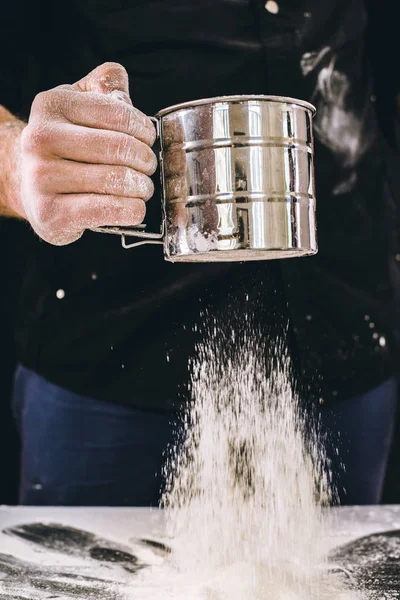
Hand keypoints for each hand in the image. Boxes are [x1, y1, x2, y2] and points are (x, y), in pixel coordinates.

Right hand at [19, 62, 156, 244]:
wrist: (31, 187)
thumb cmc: (66, 145)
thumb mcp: (79, 105)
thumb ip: (104, 86)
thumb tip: (117, 81)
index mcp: (51, 106)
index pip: (119, 113)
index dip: (145, 130)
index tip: (148, 140)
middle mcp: (40, 139)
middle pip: (120, 149)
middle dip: (146, 160)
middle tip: (147, 168)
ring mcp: (41, 178)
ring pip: (118, 181)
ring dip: (142, 188)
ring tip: (141, 188)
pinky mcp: (51, 214)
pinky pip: (108, 210)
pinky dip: (132, 211)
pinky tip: (133, 208)